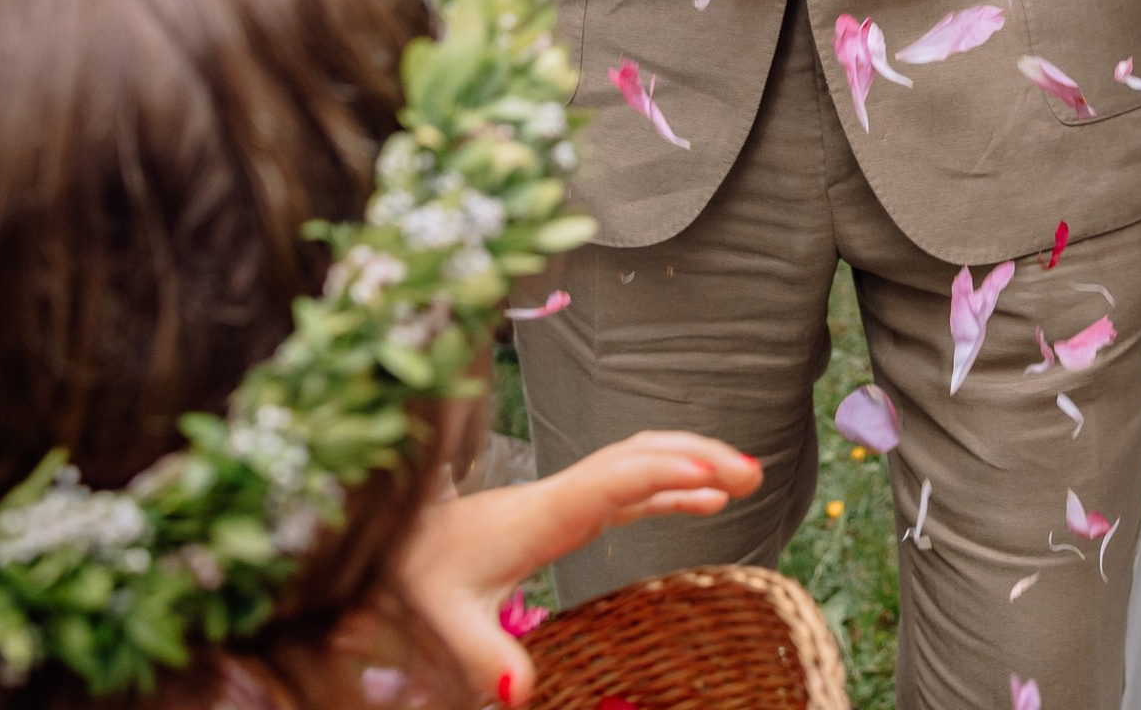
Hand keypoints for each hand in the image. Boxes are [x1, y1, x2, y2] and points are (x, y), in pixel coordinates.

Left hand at [388, 431, 758, 704]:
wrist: (386, 551)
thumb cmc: (413, 584)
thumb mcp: (441, 628)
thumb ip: (483, 657)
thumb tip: (518, 696)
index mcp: (540, 516)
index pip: (612, 481)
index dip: (663, 475)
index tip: (714, 478)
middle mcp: (561, 496)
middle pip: (640, 455)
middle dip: (698, 455)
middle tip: (754, 473)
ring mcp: (565, 500)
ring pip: (641, 462)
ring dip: (692, 462)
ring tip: (747, 478)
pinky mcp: (565, 512)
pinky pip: (631, 489)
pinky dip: (673, 488)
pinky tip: (705, 504)